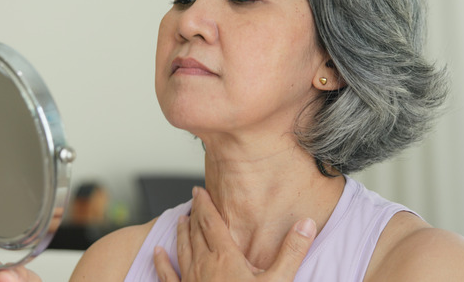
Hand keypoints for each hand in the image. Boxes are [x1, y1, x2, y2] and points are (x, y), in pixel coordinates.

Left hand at [153, 187, 316, 281]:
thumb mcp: (279, 281)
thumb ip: (292, 251)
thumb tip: (306, 223)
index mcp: (225, 257)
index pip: (212, 223)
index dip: (205, 205)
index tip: (199, 191)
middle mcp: (204, 266)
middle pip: (195, 232)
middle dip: (194, 214)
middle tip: (193, 199)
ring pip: (182, 250)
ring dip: (181, 233)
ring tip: (180, 220)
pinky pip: (168, 276)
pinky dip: (161, 262)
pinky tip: (156, 253)